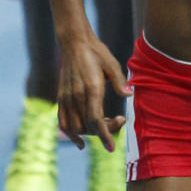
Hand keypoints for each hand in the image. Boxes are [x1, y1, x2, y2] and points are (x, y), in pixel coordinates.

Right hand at [58, 33, 130, 149]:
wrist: (74, 43)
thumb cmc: (96, 52)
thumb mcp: (112, 63)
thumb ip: (120, 81)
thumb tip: (129, 95)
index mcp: (90, 88)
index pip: (95, 120)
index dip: (104, 135)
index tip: (111, 147)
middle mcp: (76, 96)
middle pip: (88, 126)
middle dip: (104, 131)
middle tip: (118, 121)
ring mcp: (66, 98)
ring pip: (75, 127)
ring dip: (90, 133)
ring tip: (103, 126)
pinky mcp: (61, 97)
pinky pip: (62, 122)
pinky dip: (70, 134)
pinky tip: (80, 142)